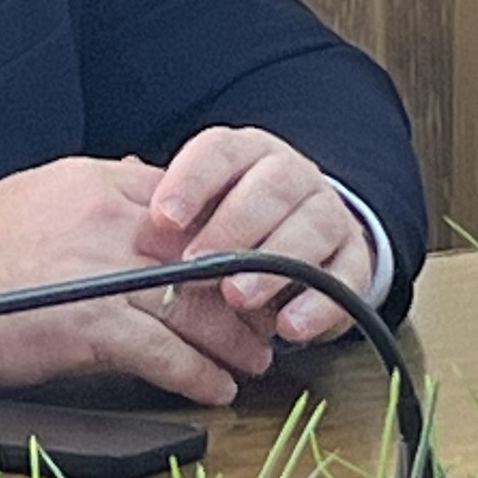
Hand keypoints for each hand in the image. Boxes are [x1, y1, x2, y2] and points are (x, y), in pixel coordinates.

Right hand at [0, 156, 275, 403]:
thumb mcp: (45, 188)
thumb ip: (103, 185)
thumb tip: (145, 176)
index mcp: (103, 184)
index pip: (193, 204)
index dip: (231, 238)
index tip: (252, 264)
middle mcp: (114, 222)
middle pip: (207, 257)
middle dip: (247, 293)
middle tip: (267, 320)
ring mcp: (106, 274)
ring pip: (197, 307)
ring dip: (233, 340)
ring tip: (253, 361)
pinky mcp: (92, 326)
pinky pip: (166, 353)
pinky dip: (199, 375)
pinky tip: (216, 389)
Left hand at [148, 127, 372, 345]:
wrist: (306, 235)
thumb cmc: (234, 220)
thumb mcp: (201, 206)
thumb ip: (171, 209)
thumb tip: (122, 208)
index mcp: (247, 152)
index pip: (221, 151)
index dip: (191, 182)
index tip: (163, 218)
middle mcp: (292, 174)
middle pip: (270, 187)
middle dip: (233, 227)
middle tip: (198, 264)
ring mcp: (328, 213)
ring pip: (310, 228)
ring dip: (273, 265)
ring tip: (238, 297)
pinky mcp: (355, 258)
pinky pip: (346, 278)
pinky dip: (319, 304)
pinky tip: (289, 326)